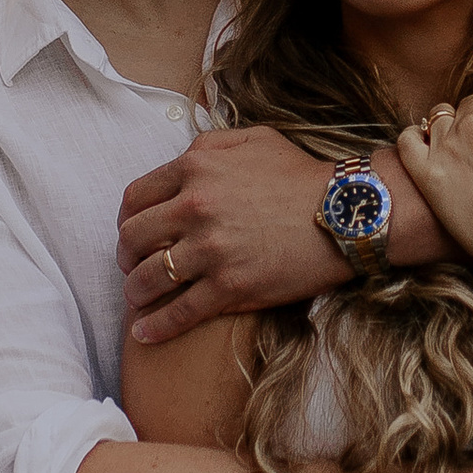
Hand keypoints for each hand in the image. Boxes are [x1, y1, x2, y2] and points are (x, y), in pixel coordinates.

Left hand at [118, 129, 343, 342]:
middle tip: (133, 265)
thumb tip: (185, 156)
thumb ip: (212, 144)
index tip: (132, 233)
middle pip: (133, 238)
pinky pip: (178, 311)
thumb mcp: (256, 139)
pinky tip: (144, 333)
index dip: (127, 219)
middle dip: (127, 255)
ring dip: (135, 291)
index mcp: (197, 168)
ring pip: (148, 277)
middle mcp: (195, 207)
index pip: (136, 197)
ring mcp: (211, 250)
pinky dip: (155, 325)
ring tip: (137, 299)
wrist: (346, 213)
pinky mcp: (229, 287)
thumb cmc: (303, 176)